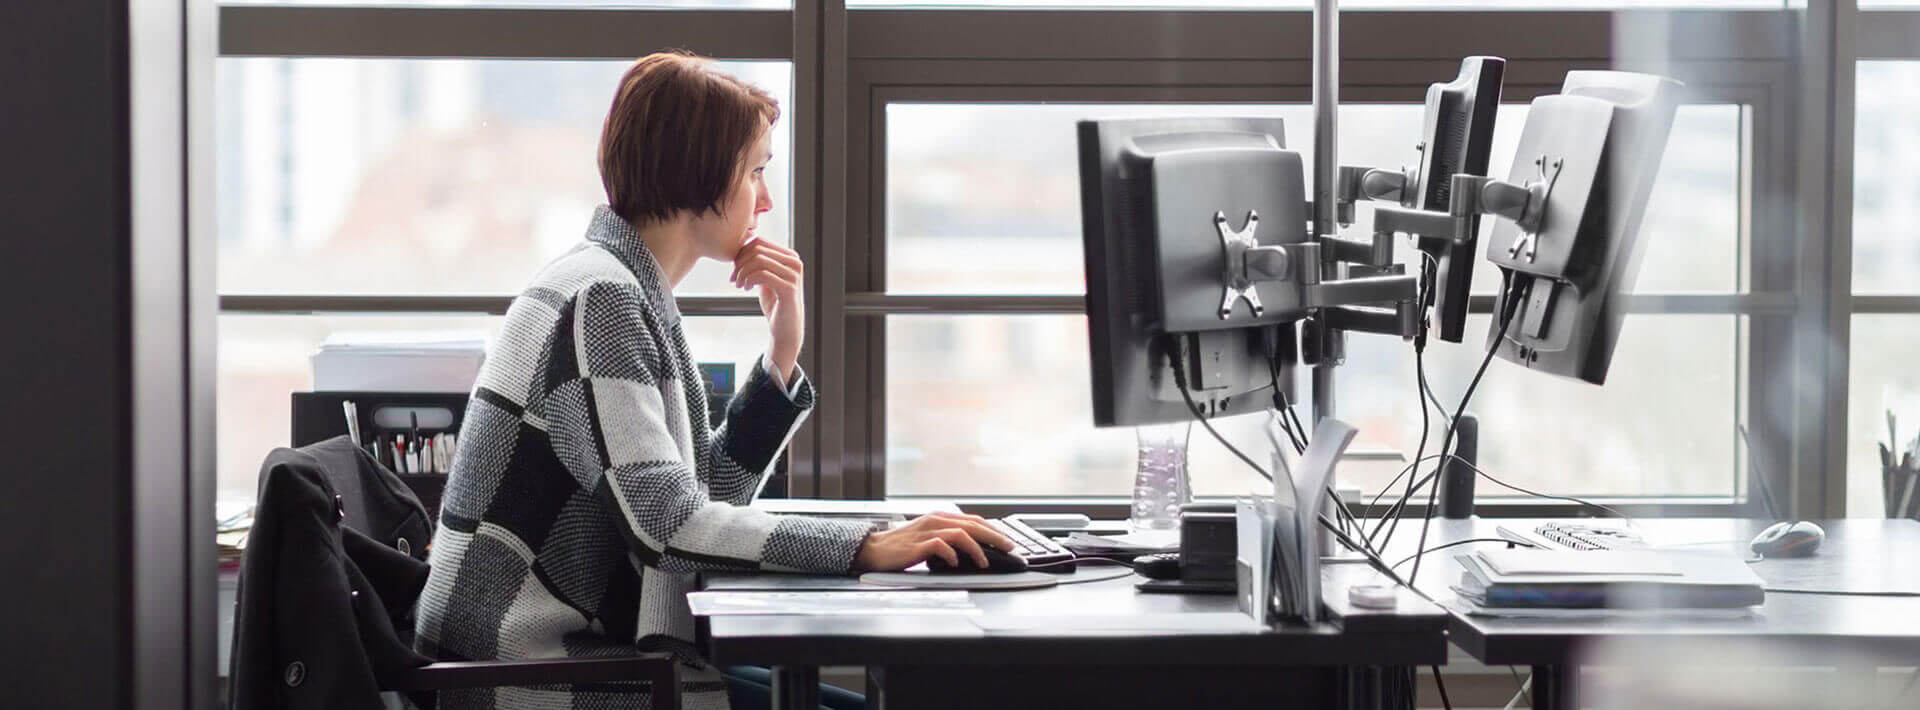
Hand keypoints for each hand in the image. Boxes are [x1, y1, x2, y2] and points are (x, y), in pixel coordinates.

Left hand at [730, 238, 803, 381]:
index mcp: (790, 256)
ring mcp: (793, 275)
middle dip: (740, 263)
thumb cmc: (775, 304)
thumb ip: (758, 263)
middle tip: (733, 278)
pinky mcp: (789, 288)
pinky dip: (748, 279)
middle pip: (758, 249)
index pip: (760, 242)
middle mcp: (795, 262)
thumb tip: (742, 245)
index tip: (735, 269)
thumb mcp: (765, 279)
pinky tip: (746, 288)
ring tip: (739, 284)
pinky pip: (762, 274)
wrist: (785, 330)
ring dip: (742, 272)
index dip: (742, 252)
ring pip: (759, 260)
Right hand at [853, 512, 1017, 572]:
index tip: (1007, 540)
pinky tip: (957, 563)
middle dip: (994, 537)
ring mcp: (927, 532)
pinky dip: (953, 555)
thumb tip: (971, 548)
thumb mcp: (927, 537)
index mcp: (939, 517)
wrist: (874, 550)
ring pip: (962, 534)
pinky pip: (942, 547)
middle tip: (1009, 547)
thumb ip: (947, 538)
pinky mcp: (919, 545)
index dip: (993, 529)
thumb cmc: (900, 546)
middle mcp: (936, 520)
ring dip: (977, 549)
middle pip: (973, 525)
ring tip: (985, 562)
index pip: (973, 520)